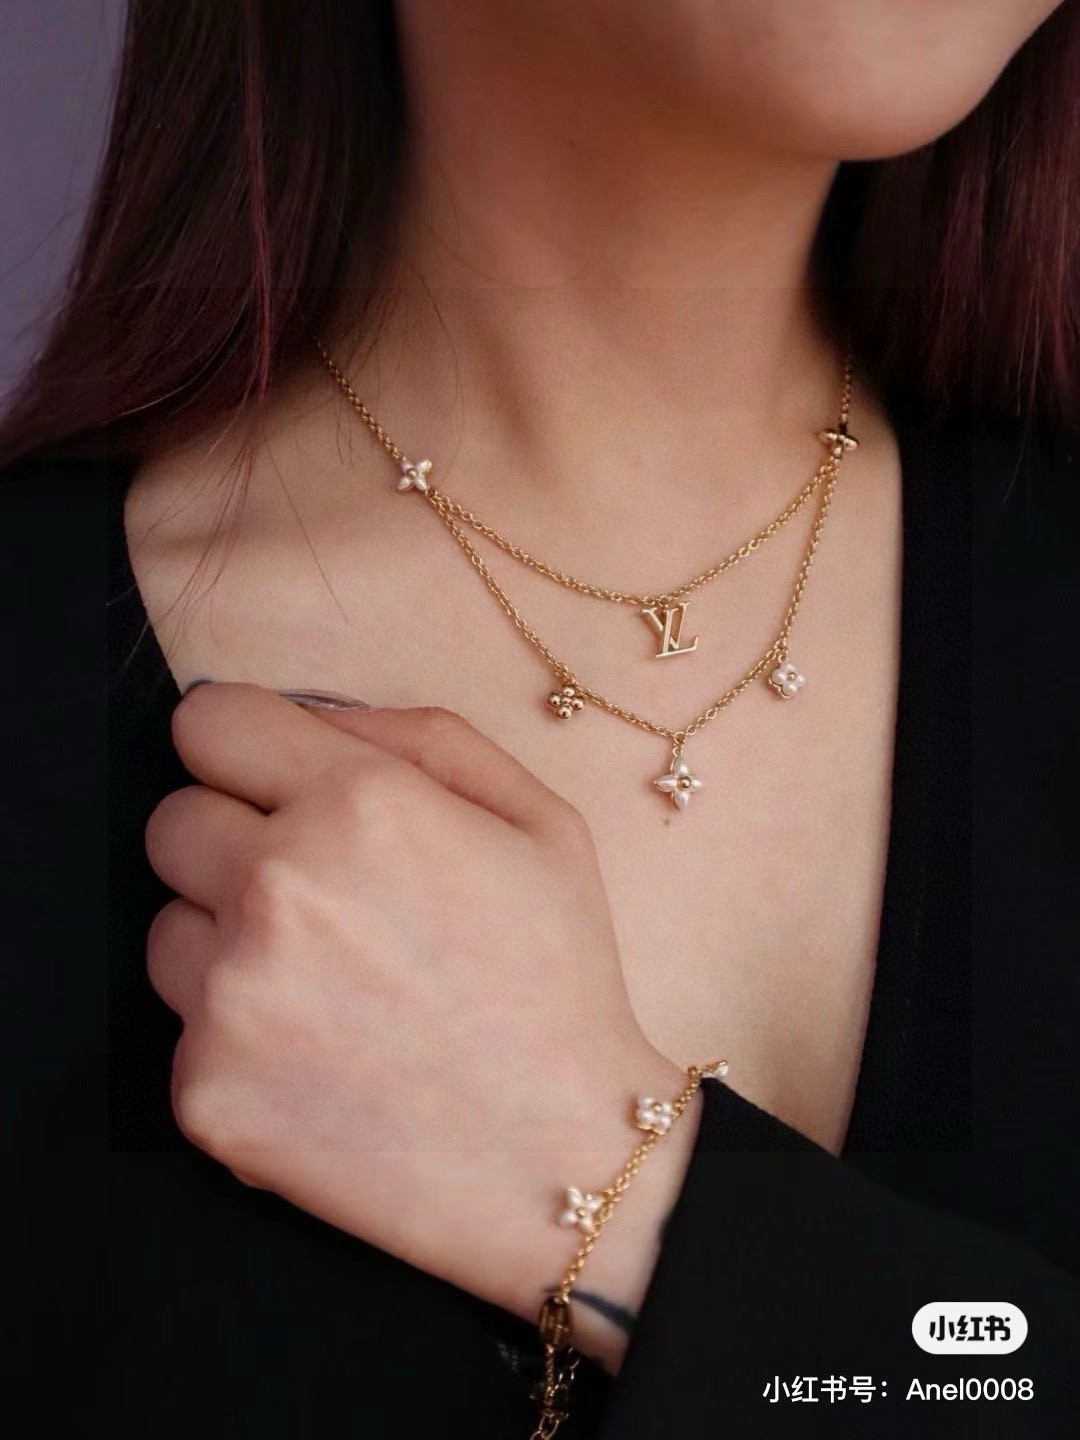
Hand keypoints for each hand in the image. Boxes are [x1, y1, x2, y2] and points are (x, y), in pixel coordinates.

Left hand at [144, 683, 693, 1368]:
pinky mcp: (203, 1090)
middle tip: (318, 899)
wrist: (559, 1156)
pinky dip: (236, 1038)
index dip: (244, 749)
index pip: (208, 724)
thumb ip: (420, 737)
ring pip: (167, 927)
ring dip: (225, 943)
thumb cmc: (558, 978)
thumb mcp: (539, 820)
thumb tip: (308, 718)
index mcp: (356, 805)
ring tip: (327, 988)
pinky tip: (322, 1058)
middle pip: (172, 822)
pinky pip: (181, 1029)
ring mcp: (229, 996)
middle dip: (232, 844)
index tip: (269, 783)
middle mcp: (276, 887)